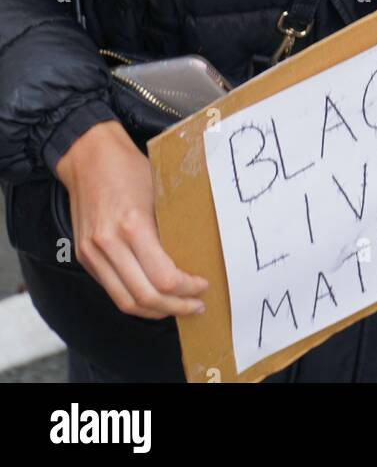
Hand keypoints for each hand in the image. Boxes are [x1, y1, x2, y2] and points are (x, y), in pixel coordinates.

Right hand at [55, 120, 209, 318]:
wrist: (88, 155)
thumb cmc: (128, 168)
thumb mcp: (159, 193)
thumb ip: (169, 227)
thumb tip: (192, 257)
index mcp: (132, 225)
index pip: (164, 278)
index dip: (187, 289)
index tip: (202, 285)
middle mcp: (108, 244)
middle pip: (145, 297)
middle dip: (175, 307)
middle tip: (195, 305)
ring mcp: (93, 253)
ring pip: (125, 301)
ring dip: (154, 311)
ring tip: (175, 307)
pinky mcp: (84, 256)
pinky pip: (112, 289)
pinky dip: (134, 299)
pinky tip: (152, 296)